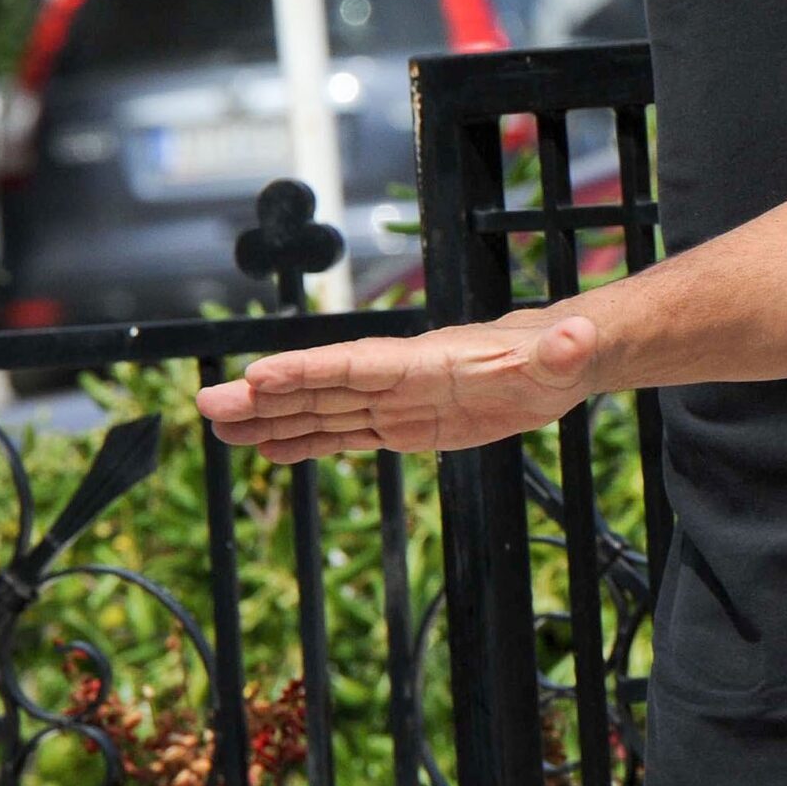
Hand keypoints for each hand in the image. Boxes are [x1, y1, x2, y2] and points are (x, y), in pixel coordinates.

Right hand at [194, 307, 600, 461]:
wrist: (554, 363)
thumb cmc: (559, 356)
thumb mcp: (568, 357)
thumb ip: (567, 349)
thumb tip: (580, 335)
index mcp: (431, 360)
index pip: (360, 364)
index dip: (311, 370)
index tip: (257, 376)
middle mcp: (402, 378)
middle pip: (325, 388)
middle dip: (268, 396)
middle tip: (206, 405)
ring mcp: (397, 402)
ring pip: (324, 412)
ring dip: (271, 420)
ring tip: (216, 430)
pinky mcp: (404, 426)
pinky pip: (345, 435)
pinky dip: (305, 442)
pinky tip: (266, 450)